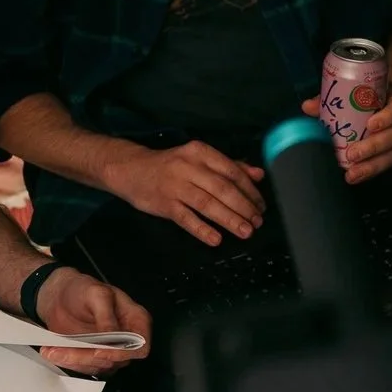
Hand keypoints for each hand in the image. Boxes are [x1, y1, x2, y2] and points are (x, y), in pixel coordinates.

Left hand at [32, 266, 152, 374]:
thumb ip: (106, 315)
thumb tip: (112, 336)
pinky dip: (69, 362)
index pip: (140, 346)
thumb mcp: (96, 294)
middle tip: (67, 349)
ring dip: (75, 360)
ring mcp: (110, 350)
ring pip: (98, 366)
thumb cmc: (82, 290)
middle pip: (116, 360)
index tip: (99, 352)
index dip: (122, 353)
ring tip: (53, 350)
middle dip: (89, 357)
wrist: (60, 296)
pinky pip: (85, 368)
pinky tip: (55, 353)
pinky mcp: (94, 358)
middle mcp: (127, 339)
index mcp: (136, 320)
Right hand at [101, 141, 265, 245]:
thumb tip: (258, 174)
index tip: (261, 205)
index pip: (232, 171)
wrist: (130, 169)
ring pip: (207, 204)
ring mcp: (175, 186)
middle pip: (223, 189)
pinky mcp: (164, 204)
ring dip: (229, 220)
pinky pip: (186, 218)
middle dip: (244, 207)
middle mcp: (189, 167)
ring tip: (245, 231)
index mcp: (201, 152)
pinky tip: (216, 239)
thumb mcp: (198, 159)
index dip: (250, 190)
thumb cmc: (170, 165)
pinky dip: (202, 229)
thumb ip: (229, 165)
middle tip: (257, 222)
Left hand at [304, 89, 391, 184]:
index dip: (387, 117)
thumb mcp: (357, 93)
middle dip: (373, 147)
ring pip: (391, 155)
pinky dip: (369, 172)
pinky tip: (354, 177)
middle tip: (352, 154)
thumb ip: (333, 98)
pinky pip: (384, 165)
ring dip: (371, 166)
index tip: (371, 124)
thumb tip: (307, 106)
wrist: (387, 103)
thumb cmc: (370, 97)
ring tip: (352, 174)